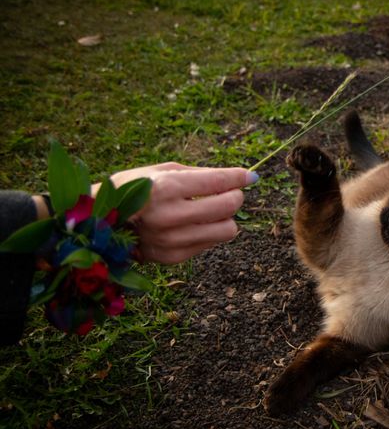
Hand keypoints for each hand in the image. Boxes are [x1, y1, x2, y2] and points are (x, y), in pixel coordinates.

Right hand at [102, 162, 257, 263]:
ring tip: (209, 211)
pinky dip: (207, 232)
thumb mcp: (161, 171)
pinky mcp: (172, 257)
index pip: (218, 182)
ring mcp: (171, 240)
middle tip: (229, 192)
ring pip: (227, 230)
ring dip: (225, 218)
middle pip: (229, 207)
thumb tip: (239, 177)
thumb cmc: (133, 189)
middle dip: (235, 197)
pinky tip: (190, 225)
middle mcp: (169, 216)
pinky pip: (210, 243)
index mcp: (165, 187)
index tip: (250, 176)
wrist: (98, 224)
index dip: (240, 177)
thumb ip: (201, 174)